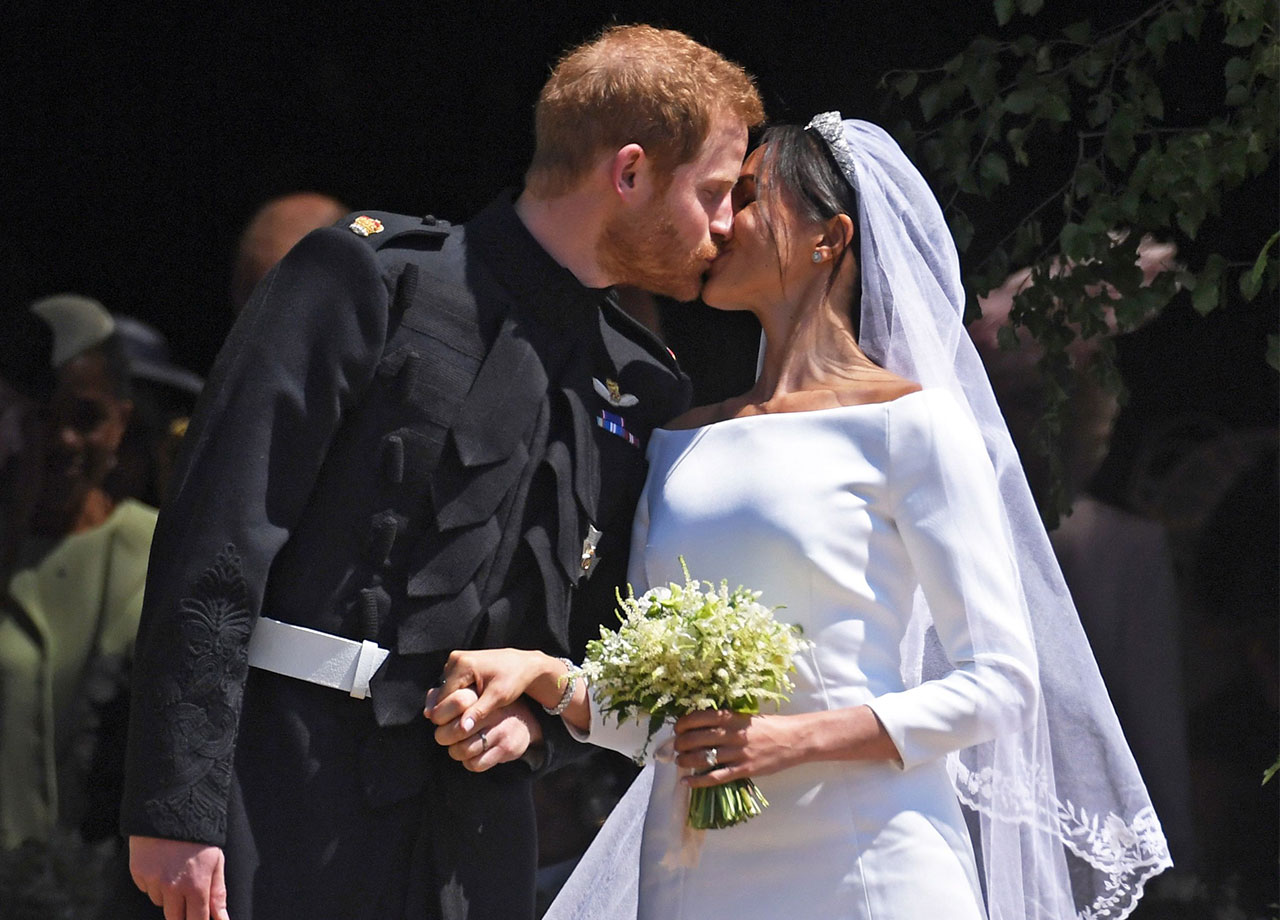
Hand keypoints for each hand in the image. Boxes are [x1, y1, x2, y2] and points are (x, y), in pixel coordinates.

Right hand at [129, 835, 229, 919]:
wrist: (172, 809)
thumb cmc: (200, 837)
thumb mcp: (216, 861)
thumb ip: (217, 894)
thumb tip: (222, 919)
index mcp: (196, 885)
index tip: (198, 919)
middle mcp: (173, 887)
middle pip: (174, 918)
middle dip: (182, 913)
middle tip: (187, 892)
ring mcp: (154, 881)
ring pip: (160, 902)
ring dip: (168, 894)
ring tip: (176, 869)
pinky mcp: (138, 873)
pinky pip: (147, 888)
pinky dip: (154, 882)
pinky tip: (162, 863)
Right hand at [425, 647, 552, 727]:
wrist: (524, 664)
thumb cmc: (514, 680)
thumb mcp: (498, 697)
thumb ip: (479, 712)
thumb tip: (462, 728)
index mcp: (463, 664)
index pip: (443, 698)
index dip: (450, 715)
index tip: (463, 726)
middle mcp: (455, 659)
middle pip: (441, 694)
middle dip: (452, 709)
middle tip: (468, 719)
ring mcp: (455, 659)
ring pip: (444, 691)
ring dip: (454, 704)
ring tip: (471, 710)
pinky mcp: (458, 663)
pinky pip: (450, 686)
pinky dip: (457, 696)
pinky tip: (470, 703)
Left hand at [426, 688, 543, 771]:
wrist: (525, 720)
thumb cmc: (487, 707)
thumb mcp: (471, 695)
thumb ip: (445, 697)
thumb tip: (427, 712)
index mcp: (482, 695)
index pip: (456, 702)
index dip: (441, 714)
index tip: (440, 719)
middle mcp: (493, 711)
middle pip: (455, 730)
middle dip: (444, 736)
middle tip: (445, 736)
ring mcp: (500, 730)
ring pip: (463, 750)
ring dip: (455, 751)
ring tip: (458, 745)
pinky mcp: (506, 748)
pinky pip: (476, 764)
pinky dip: (468, 762)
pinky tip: (472, 754)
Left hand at [672, 710, 800, 789]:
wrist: (794, 740)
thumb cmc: (770, 726)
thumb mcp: (746, 717)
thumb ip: (726, 721)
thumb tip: (701, 725)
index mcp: (732, 717)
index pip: (699, 718)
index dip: (684, 724)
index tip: (677, 728)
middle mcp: (732, 734)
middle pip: (697, 738)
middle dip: (680, 743)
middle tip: (675, 746)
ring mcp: (737, 753)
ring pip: (703, 757)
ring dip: (685, 760)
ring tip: (679, 762)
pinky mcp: (743, 770)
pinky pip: (716, 776)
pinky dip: (698, 780)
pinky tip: (687, 782)